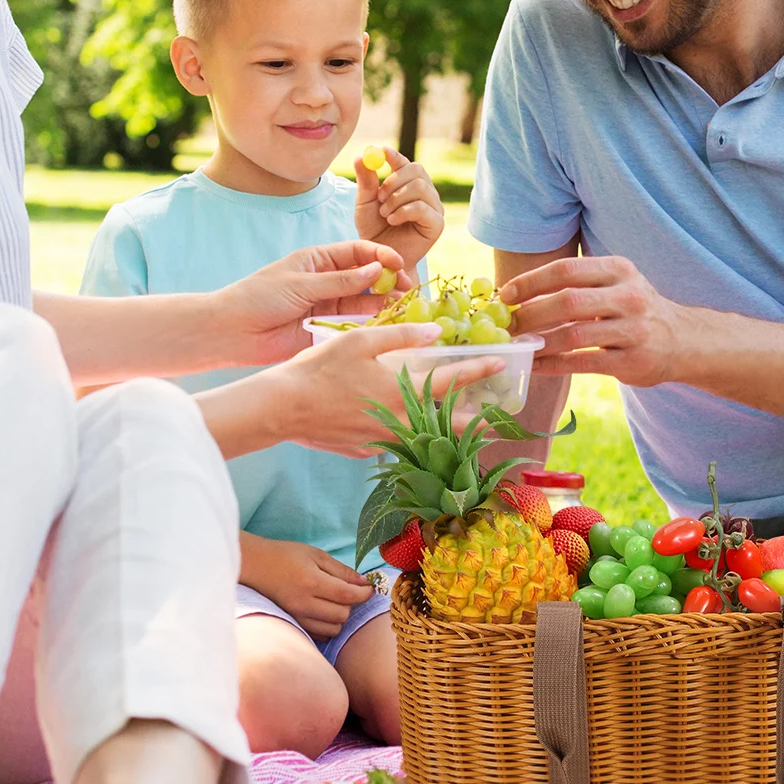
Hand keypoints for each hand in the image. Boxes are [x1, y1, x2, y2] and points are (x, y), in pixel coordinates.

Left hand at [215, 240, 415, 366]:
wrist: (233, 331)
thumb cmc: (259, 297)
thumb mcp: (302, 284)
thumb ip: (341, 280)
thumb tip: (377, 268)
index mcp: (319, 260)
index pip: (358, 252)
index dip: (381, 256)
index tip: (399, 264)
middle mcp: (328, 282)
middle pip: (368, 278)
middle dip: (390, 281)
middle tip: (410, 290)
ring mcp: (329, 306)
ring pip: (365, 302)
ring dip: (386, 304)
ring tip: (406, 308)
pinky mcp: (327, 330)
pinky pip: (355, 326)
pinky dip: (372, 325)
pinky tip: (389, 326)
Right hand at [241, 533, 372, 640]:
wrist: (255, 566)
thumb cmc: (286, 555)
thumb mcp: (316, 555)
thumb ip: (341, 570)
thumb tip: (364, 583)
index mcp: (311, 582)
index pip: (348, 595)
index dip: (365, 593)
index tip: (370, 587)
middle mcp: (304, 603)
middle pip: (343, 615)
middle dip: (352, 604)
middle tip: (350, 591)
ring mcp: (297, 617)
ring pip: (333, 628)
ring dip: (340, 616)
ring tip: (335, 601)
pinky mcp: (293, 624)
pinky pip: (320, 634)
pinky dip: (328, 625)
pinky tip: (325, 611)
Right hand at [270, 321, 504, 455]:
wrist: (282, 408)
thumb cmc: (319, 369)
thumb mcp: (360, 341)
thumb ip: (400, 336)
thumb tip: (435, 331)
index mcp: (400, 391)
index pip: (450, 380)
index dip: (478, 371)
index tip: (501, 364)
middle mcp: (398, 422)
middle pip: (449, 426)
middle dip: (477, 423)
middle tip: (498, 422)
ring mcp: (382, 441)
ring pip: (425, 441)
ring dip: (446, 436)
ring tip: (463, 431)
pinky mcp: (365, 452)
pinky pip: (395, 446)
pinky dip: (409, 441)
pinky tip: (408, 434)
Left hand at [354, 149, 442, 270]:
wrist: (381, 258)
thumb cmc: (374, 230)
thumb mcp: (364, 203)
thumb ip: (365, 181)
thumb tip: (360, 157)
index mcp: (407, 183)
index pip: (404, 162)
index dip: (394, 155)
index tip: (382, 152)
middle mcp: (424, 192)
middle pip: (417, 169)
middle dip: (395, 180)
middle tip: (379, 195)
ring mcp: (433, 207)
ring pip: (419, 187)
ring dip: (397, 200)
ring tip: (385, 214)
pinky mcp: (437, 223)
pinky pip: (423, 207)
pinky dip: (404, 212)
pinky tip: (393, 221)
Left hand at [500, 254, 684, 384]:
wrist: (683, 341)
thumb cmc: (633, 309)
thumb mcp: (615, 283)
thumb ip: (576, 283)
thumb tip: (517, 292)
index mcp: (618, 270)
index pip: (566, 269)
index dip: (531, 282)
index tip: (506, 295)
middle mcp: (629, 296)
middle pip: (568, 301)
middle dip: (531, 314)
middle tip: (508, 325)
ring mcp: (633, 330)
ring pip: (573, 335)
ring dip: (539, 342)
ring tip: (517, 346)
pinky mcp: (632, 361)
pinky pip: (583, 363)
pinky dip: (553, 364)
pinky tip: (536, 365)